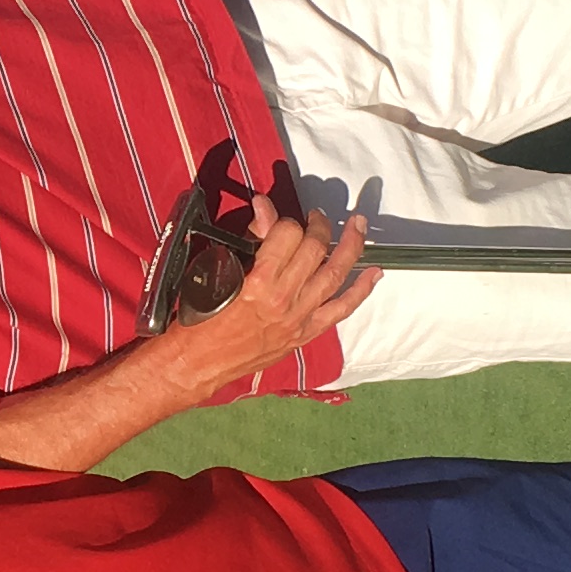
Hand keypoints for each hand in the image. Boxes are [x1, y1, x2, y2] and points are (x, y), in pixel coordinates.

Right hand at [168, 205, 376, 383]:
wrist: (196, 363)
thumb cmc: (197, 318)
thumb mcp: (216, 272)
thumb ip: (248, 240)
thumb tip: (265, 208)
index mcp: (259, 281)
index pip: (287, 234)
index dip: (283, 220)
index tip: (275, 220)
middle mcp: (285, 299)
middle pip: (315, 250)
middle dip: (319, 226)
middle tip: (316, 217)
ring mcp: (299, 318)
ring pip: (335, 275)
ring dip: (350, 246)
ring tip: (358, 225)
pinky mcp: (304, 333)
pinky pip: (340, 309)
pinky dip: (360, 291)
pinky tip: (374, 273)